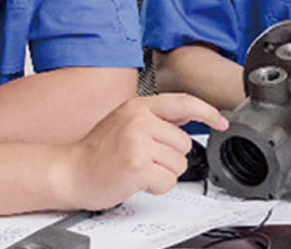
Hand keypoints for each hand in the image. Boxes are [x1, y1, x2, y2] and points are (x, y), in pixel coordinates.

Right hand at [60, 94, 227, 209]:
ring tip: (140, 170)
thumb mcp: (125, 121)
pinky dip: (157, 187)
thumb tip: (187, 114)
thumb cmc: (96, 151)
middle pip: (184, 143)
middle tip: (145, 160)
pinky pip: (168, 181)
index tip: (220, 121)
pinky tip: (138, 181)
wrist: (70, 171)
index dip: (207, 111)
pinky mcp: (137, 166)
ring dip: (163, 174)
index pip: (183, 102)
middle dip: (170, 158)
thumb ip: (157, 117)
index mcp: (138, 107)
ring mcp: (138, 143)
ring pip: (179, 164)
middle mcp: (139, 121)